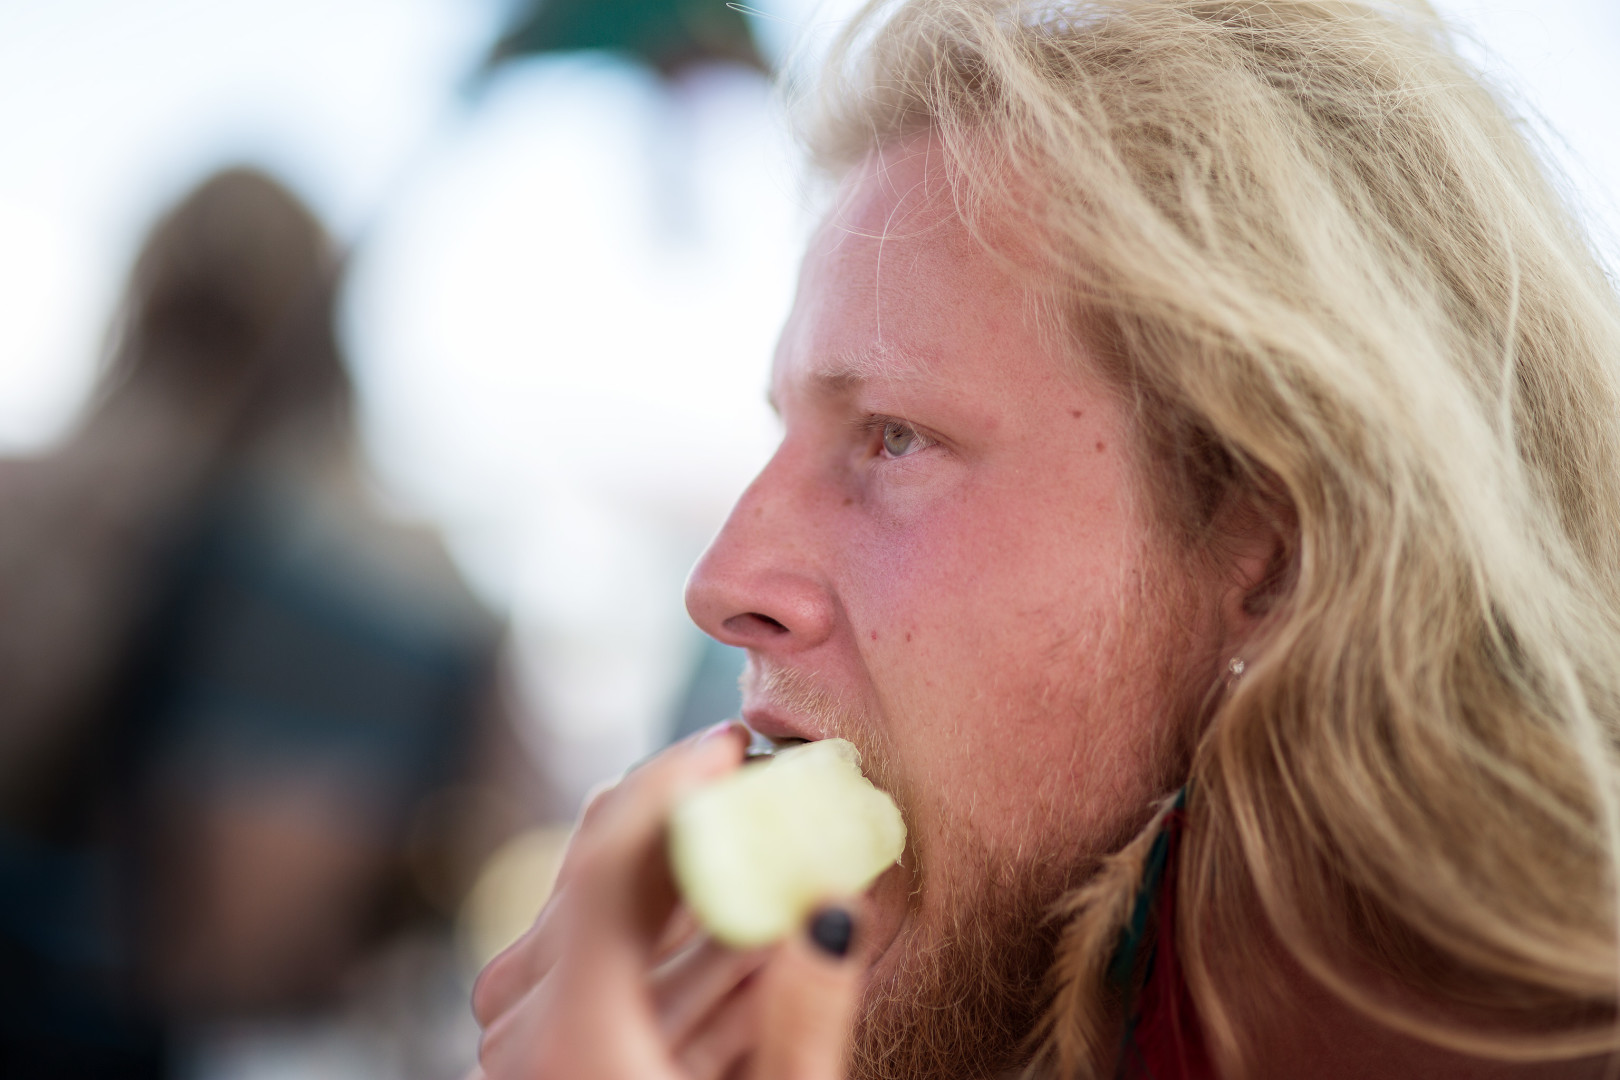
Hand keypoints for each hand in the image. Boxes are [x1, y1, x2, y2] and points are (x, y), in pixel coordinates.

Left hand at [470, 723, 862, 1079]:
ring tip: (777, 860)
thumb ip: (809, 1017)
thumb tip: (838, 902)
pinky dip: (668, 939)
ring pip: (604, 913)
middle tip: (775, 788)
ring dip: (692, 882)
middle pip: (607, 875)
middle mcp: (527, 1031)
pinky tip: (738, 936)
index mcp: (575, 1040)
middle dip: (698, 825)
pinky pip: (599, 959)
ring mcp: (523, 1040)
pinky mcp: (538, 1050)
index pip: (613, 863)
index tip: (738, 743)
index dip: (676, 787)